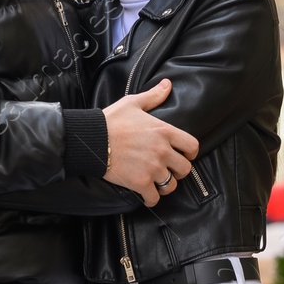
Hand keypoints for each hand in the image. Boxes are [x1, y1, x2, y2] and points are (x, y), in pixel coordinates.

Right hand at [103, 78, 198, 206]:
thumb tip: (168, 84)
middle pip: (185, 169)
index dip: (190, 153)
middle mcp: (162, 151)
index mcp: (165, 131)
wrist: (91, 139)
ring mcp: (153, 168)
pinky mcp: (140, 182)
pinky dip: (151, 199)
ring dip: (165, 186)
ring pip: (171, 186)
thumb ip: (154, 96)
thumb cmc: (111, 120)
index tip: (184, 155)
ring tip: (158, 183)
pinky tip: (147, 196)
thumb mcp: (133, 103)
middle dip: (178, 171)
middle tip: (169, 170)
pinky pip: (154, 198)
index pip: (192, 146)